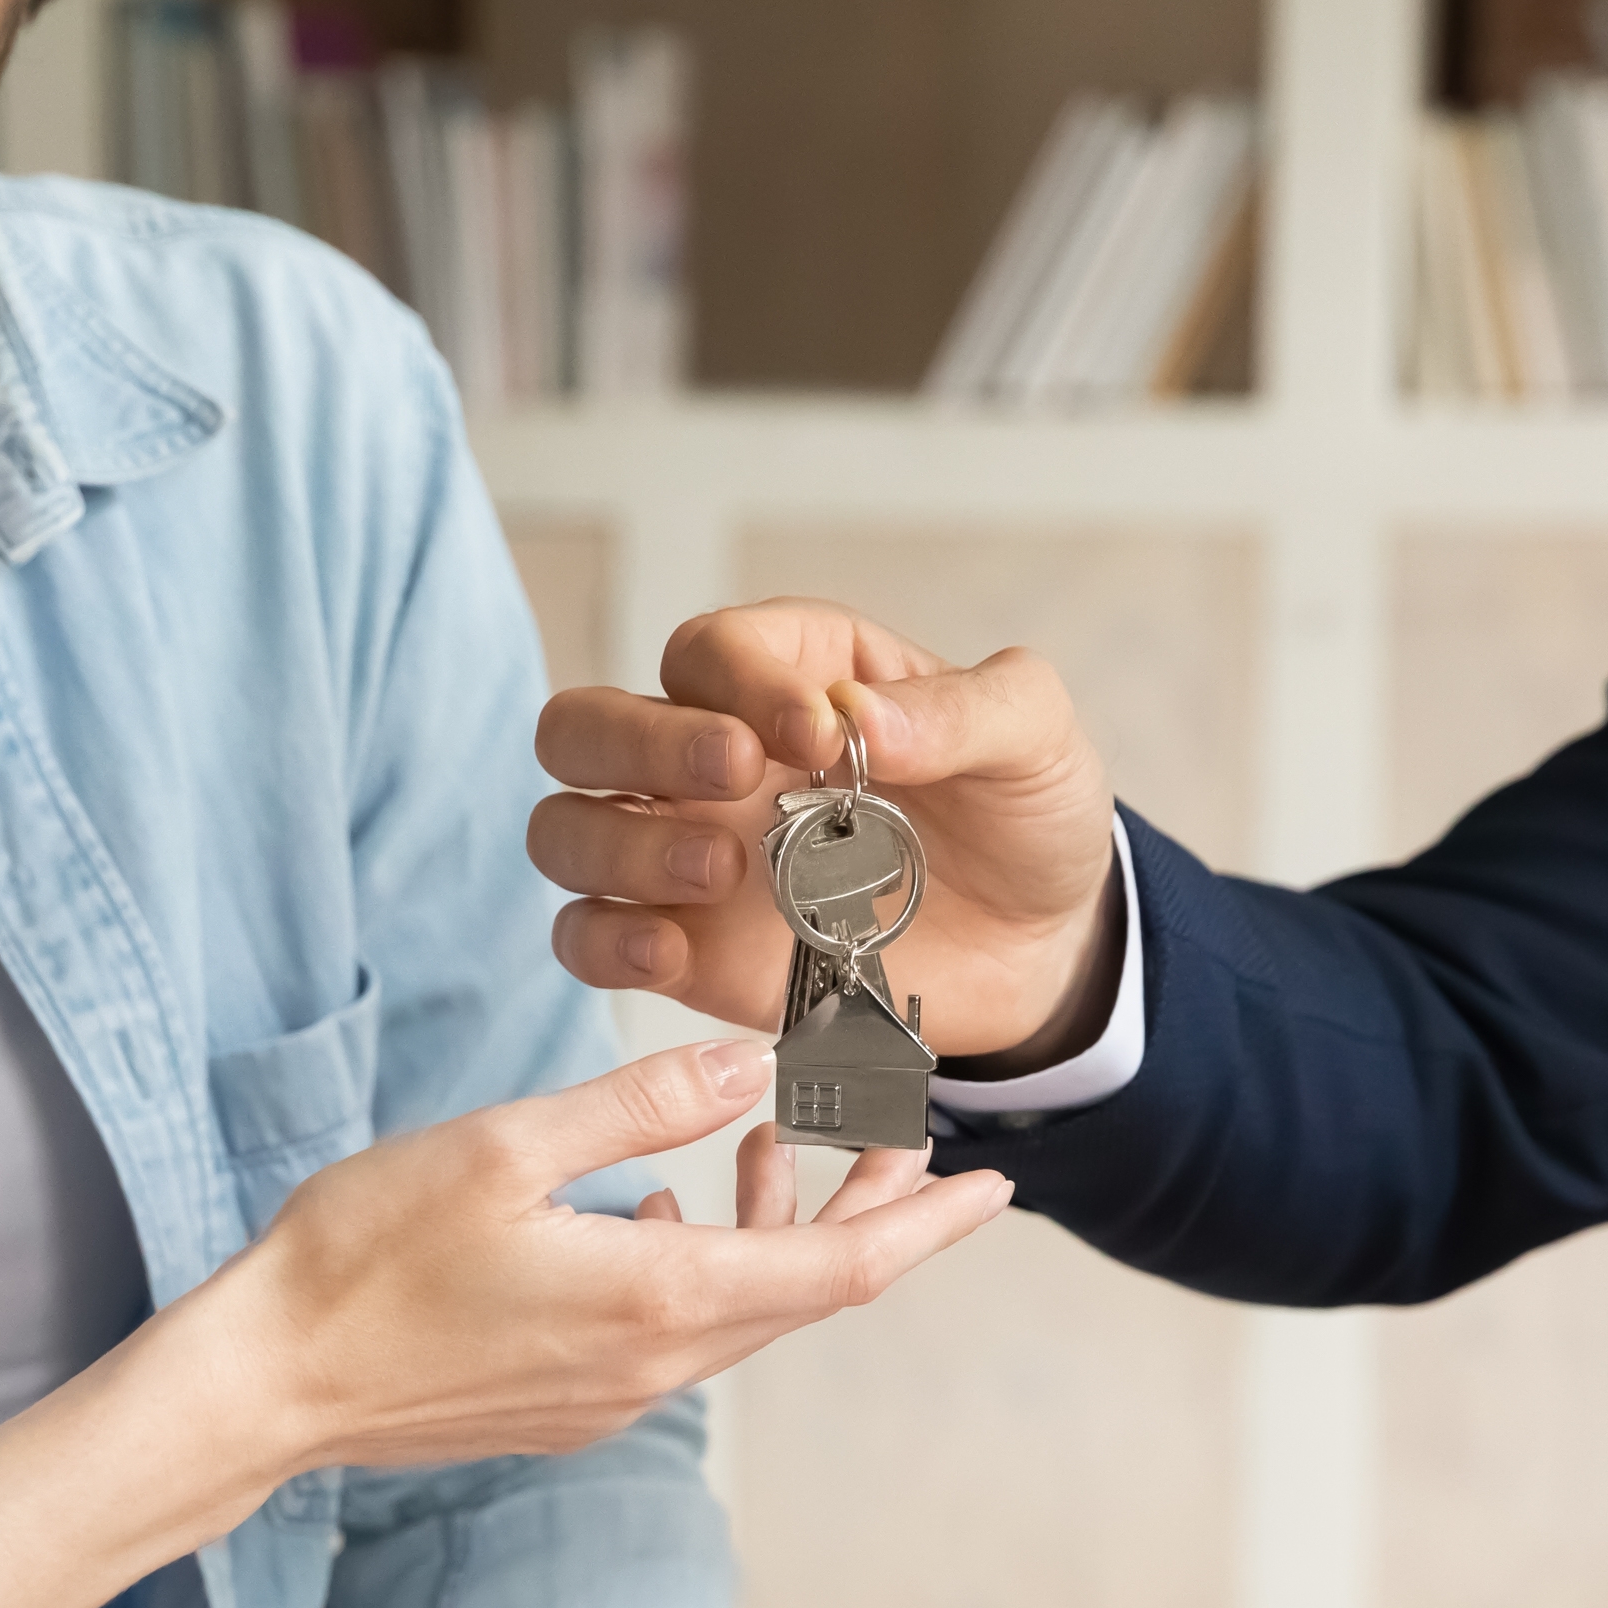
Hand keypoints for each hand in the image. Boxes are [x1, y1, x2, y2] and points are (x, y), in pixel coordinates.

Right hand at [194, 1035, 1011, 1477]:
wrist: (266, 1385)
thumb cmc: (363, 1257)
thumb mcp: (503, 1147)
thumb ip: (639, 1106)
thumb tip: (755, 1065)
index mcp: (656, 1298)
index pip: (842, 1267)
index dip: (928, 1223)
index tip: (994, 1183)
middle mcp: (653, 1364)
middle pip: (807, 1292)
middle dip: (871, 1213)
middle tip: (905, 1138)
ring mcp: (609, 1396)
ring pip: (739, 1309)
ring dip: (774, 1230)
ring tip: (768, 1146)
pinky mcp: (565, 1406)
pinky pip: (673, 1331)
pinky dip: (699, 1261)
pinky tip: (656, 1206)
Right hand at [530, 598, 1119, 1058]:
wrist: (1042, 949)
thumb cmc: (1024, 817)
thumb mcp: (1033, 737)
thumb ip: (964, 710)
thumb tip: (860, 717)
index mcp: (790, 678)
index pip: (707, 652)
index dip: (742, 682)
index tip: (818, 735)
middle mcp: (713, 762)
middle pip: (585, 726)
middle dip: (639, 744)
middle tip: (735, 779)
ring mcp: (686, 858)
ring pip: (565, 831)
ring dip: (620, 847)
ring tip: (723, 872)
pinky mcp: (687, 952)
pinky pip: (587, 940)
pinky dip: (605, 946)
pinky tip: (670, 955)